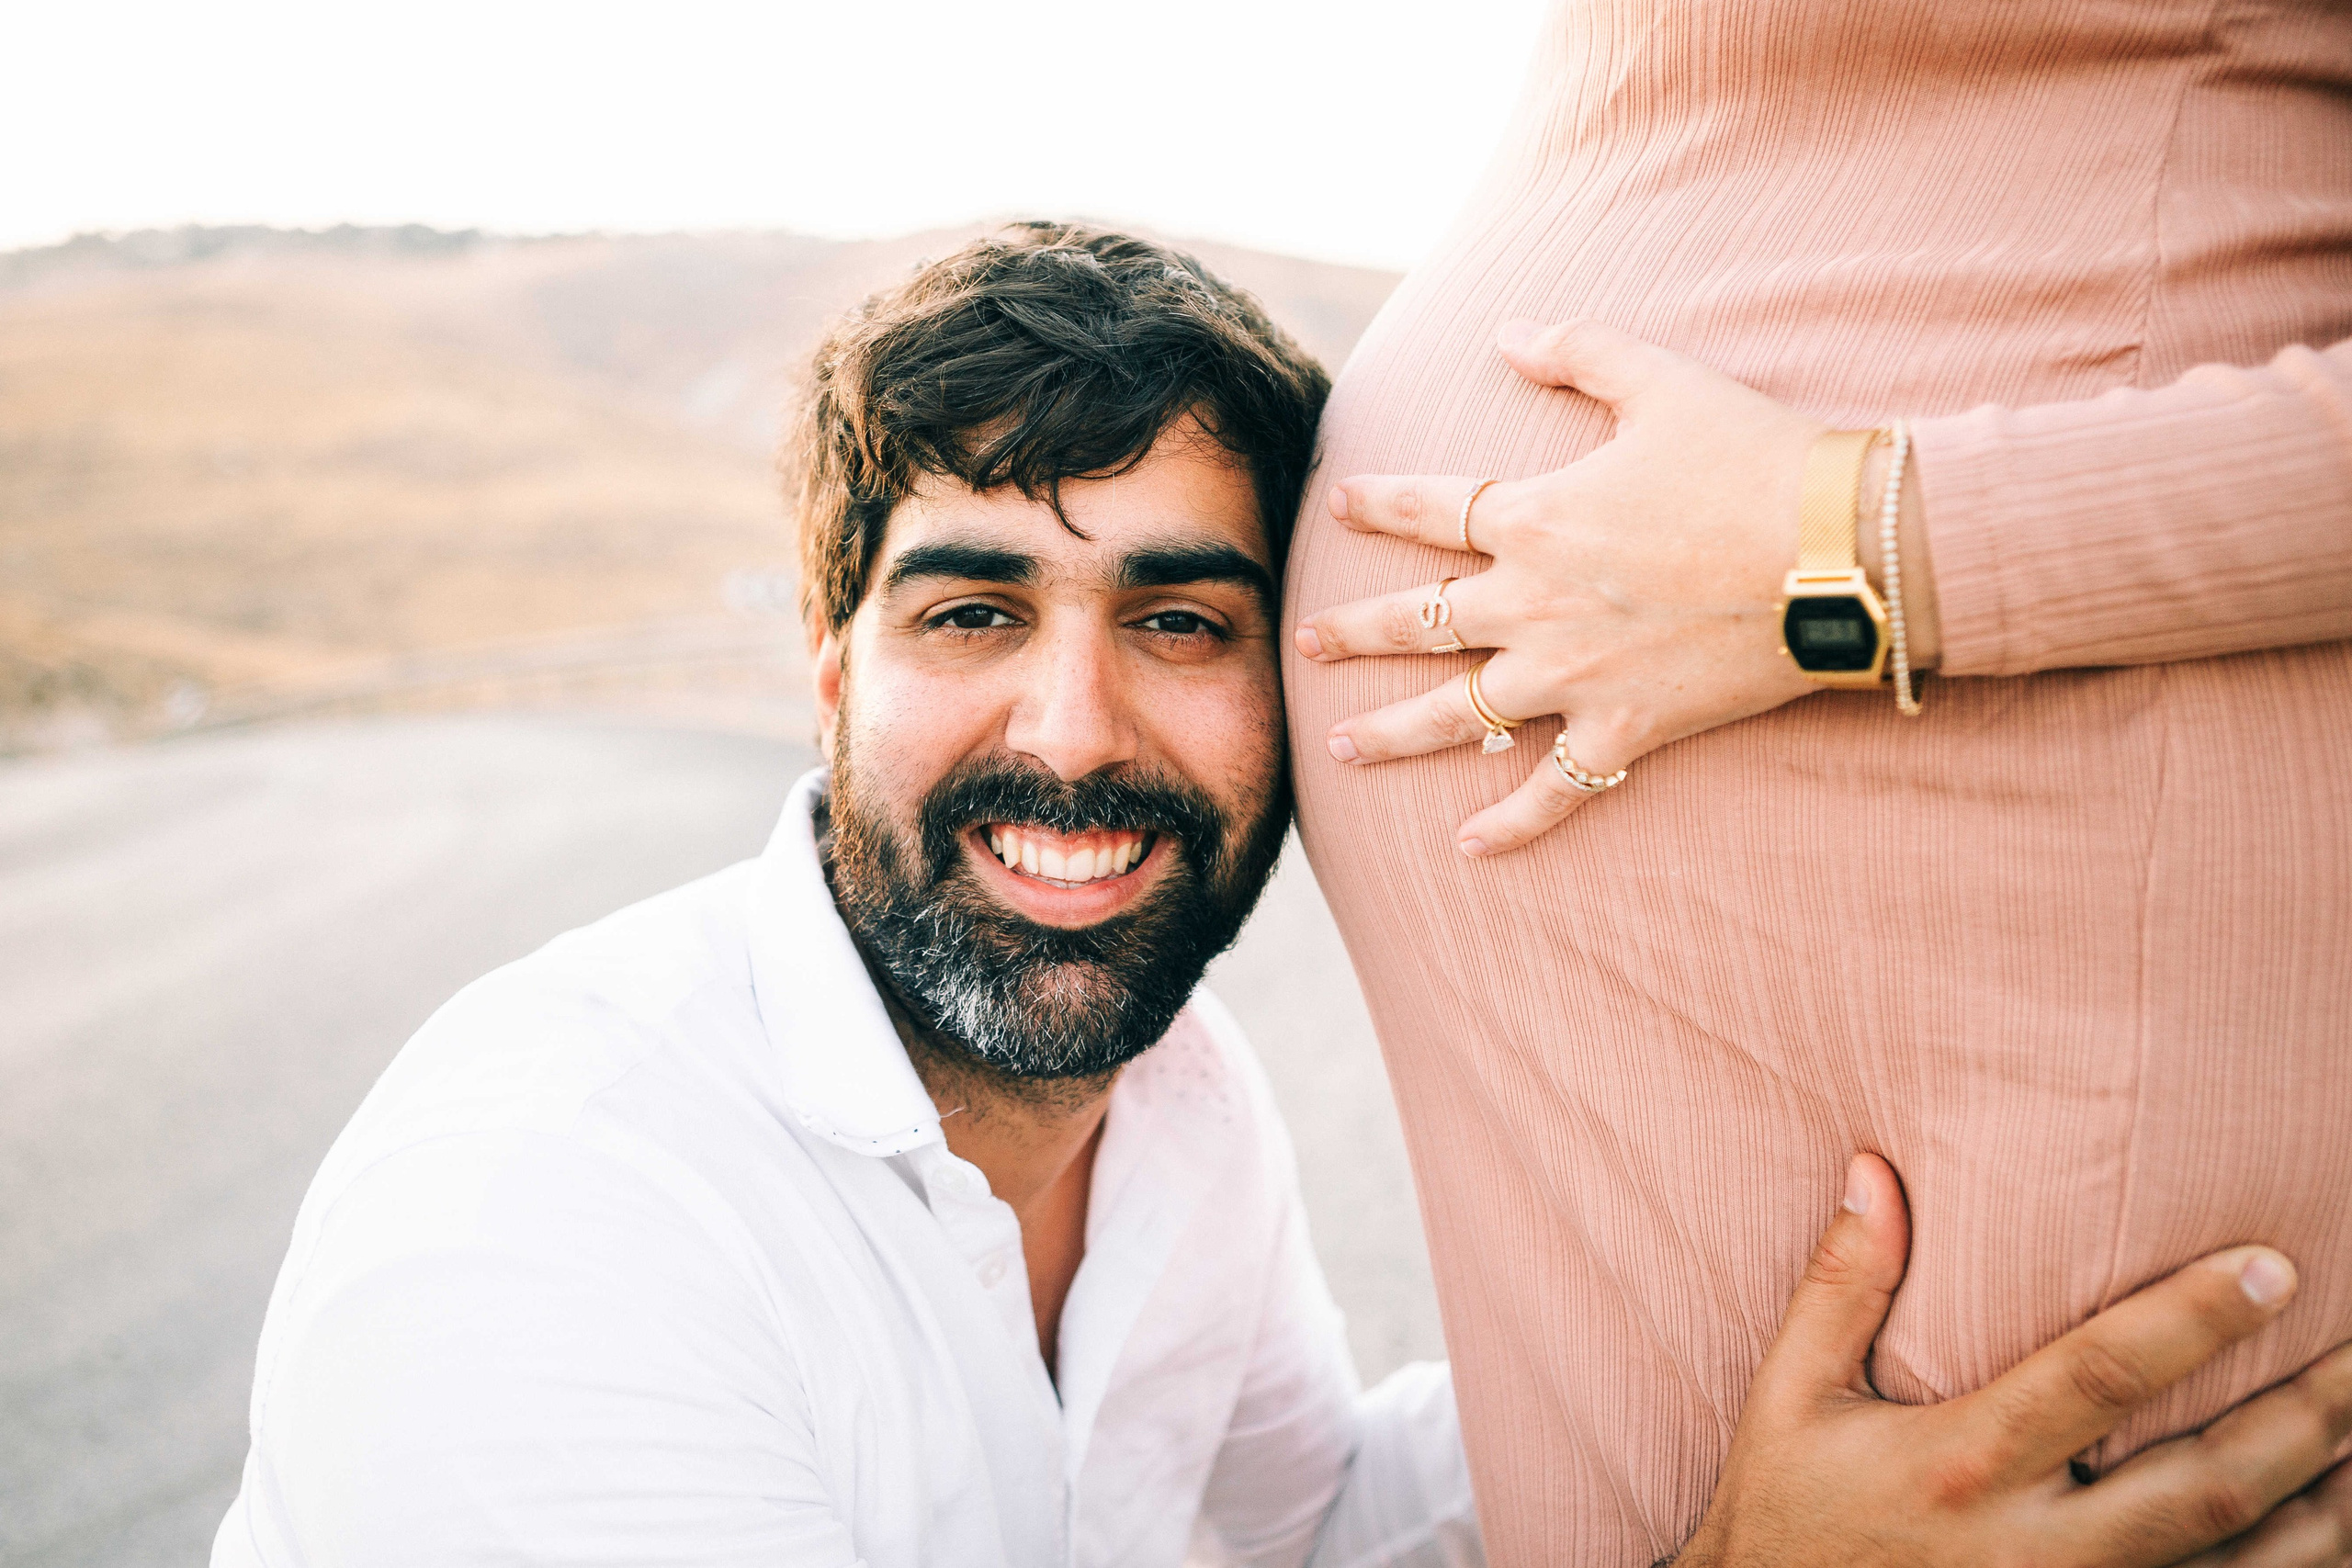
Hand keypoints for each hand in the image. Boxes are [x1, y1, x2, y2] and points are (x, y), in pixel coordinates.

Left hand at [1294, 319, 1936, 857]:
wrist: (1841, 549)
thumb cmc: (1754, 456)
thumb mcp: (1659, 379)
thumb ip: (1576, 347)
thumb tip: (1507, 328)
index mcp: (1534, 517)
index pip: (1428, 509)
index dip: (1376, 504)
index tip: (1336, 505)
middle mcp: (1534, 603)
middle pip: (1417, 623)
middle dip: (1353, 632)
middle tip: (1306, 644)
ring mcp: (1574, 675)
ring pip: (1457, 716)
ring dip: (1393, 735)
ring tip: (1341, 749)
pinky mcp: (1626, 728)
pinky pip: (1554, 789)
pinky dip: (1511, 823)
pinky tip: (1467, 847)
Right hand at [1682, 1155, 2351, 1566]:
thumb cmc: (1782, 1516)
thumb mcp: (1790, 1399)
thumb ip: (1841, 1287)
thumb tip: (1875, 1167)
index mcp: (1962, 1465)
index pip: (2100, 1379)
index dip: (2194, 1321)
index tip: (2275, 1265)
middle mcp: (2033, 1550)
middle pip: (2208, 1486)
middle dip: (2308, 1418)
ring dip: (2332, 1508)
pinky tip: (2339, 1529)